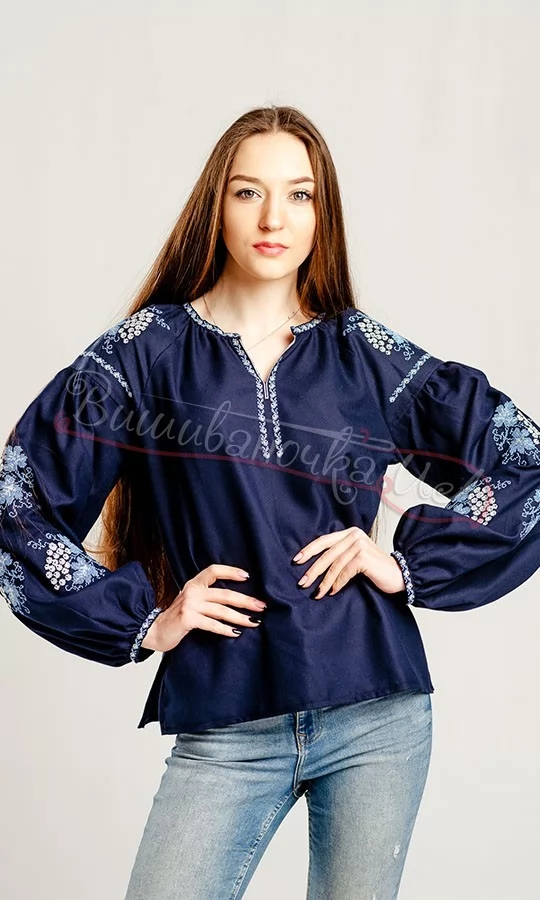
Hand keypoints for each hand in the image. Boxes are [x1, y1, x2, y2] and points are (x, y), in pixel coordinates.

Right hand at [141, 564, 267, 651]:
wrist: (154, 630)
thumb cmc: (177, 617)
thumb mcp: (191, 601)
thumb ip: (207, 597)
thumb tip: (236, 600)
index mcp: (194, 584)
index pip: (213, 570)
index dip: (231, 571)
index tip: (247, 576)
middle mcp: (192, 591)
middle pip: (224, 593)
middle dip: (245, 600)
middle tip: (261, 606)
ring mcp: (190, 605)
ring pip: (221, 610)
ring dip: (240, 617)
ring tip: (254, 622)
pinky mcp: (188, 619)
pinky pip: (212, 624)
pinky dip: (225, 629)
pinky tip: (235, 633)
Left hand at [293, 526, 404, 599]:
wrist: (400, 576)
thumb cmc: (376, 569)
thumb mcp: (356, 557)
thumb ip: (340, 554)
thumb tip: (314, 565)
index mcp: (350, 532)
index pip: (324, 540)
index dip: (309, 550)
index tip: (296, 561)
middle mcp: (354, 535)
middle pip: (327, 553)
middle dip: (313, 570)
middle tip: (302, 582)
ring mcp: (359, 545)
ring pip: (334, 565)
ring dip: (324, 581)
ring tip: (317, 593)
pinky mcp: (364, 557)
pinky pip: (344, 572)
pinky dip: (337, 584)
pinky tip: (332, 592)